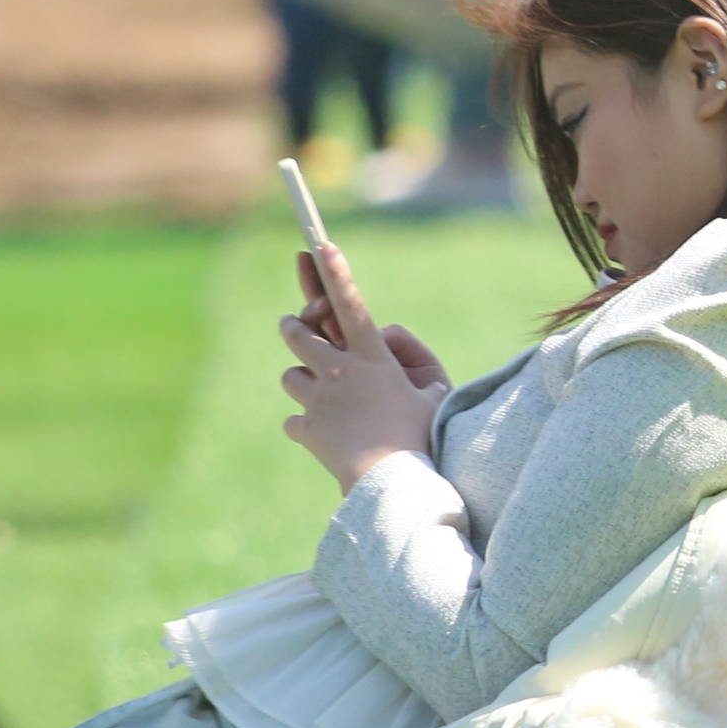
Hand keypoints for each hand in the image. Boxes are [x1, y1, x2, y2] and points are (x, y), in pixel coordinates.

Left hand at [280, 243, 441, 490]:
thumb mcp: (435, 389)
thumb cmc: (424, 434)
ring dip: (303, 380)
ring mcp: (317, 401)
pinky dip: (307, 425)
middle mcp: (338, 372)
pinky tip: (327, 437)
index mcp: (373, 357)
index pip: (351, 304)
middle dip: (295, 324)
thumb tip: (384, 336)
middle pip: (298, 332)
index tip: (320, 244)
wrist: (393, 483)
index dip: (336, 272)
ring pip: (291, 377)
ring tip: (323, 396)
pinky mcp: (306, 430)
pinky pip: (295, 420)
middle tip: (296, 324)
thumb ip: (411, 353)